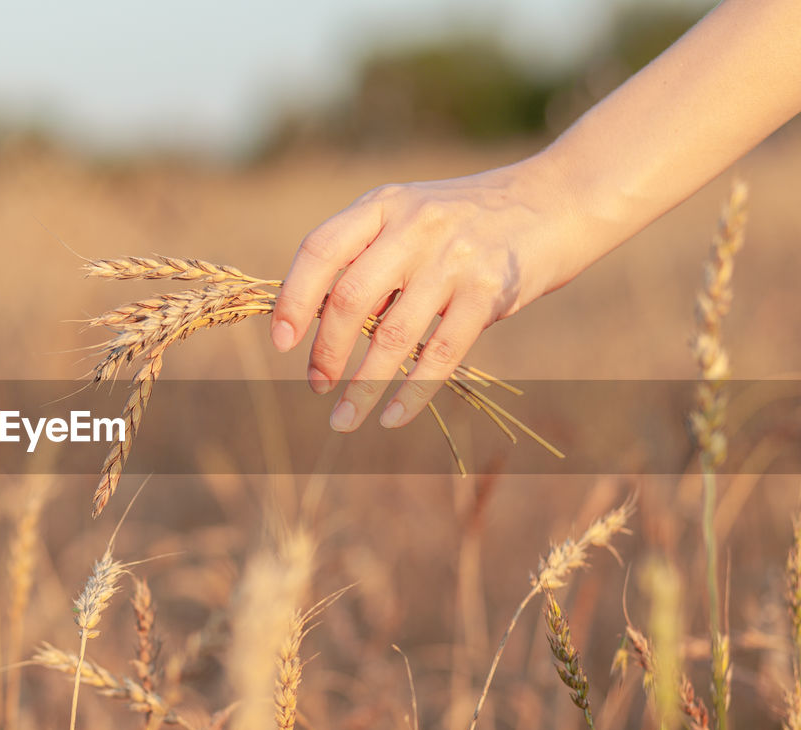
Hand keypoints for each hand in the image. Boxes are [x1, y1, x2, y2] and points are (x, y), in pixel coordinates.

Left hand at [270, 155, 587, 432]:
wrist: (557, 200)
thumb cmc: (468, 221)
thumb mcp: (411, 218)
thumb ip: (369, 259)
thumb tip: (319, 326)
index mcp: (382, 206)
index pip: (320, 251)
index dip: (293, 299)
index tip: (281, 342)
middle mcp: (413, 226)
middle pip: (349, 299)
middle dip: (325, 352)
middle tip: (317, 386)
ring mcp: (453, 258)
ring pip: (392, 336)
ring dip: (361, 387)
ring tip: (343, 421)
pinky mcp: (489, 290)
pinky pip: (441, 354)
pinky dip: (412, 392)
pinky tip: (392, 417)